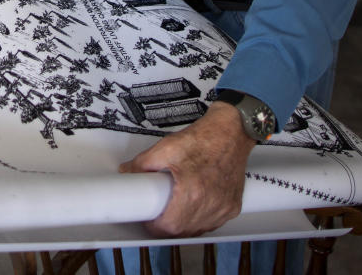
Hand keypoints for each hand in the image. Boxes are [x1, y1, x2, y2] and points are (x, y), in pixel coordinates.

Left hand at [120, 101, 255, 236]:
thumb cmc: (205, 138)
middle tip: (159, 210)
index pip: (169, 226)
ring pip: (197, 230)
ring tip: (175, 207)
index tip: (149, 217)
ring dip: (184, 224)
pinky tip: (193, 206)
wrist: (231, 132)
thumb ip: (143, 163)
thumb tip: (128, 172)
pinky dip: (200, 220)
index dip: (154, 226)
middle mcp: (211, 203)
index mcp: (193, 191)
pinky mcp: (233, 207)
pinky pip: (212, 224)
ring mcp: (223, 207)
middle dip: (167, 224)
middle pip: (182, 231)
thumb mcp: (167, 147)